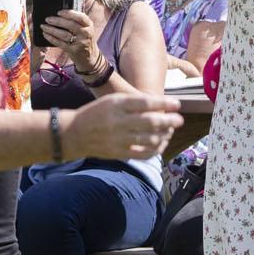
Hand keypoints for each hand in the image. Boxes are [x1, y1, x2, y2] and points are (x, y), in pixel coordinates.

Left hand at [38, 3, 100, 76]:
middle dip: (57, 21)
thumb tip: (59, 14)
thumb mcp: (85, 28)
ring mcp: (80, 43)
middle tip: (47, 19)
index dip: (69, 13)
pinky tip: (46, 34)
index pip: (80, 17)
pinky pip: (60, 43)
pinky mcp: (73, 50)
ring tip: (44, 26)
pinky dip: (51, 38)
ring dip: (52, 30)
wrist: (89, 57)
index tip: (58, 12)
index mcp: (89, 25)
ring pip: (64, 34)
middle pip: (70, 25)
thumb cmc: (83, 39)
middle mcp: (86, 33)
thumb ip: (76, 21)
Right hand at [57, 86, 181, 164]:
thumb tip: (161, 104)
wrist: (74, 133)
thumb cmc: (97, 113)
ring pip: (150, 139)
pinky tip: (161, 144)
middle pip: (150, 122)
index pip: (145, 103)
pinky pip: (143, 154)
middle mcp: (118, 121)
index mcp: (116, 104)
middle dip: (169, 121)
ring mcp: (119, 139)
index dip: (164, 103)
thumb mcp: (112, 100)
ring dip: (164, 136)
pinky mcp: (119, 153)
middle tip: (179, 120)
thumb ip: (134, 102)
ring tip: (170, 131)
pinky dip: (156, 149)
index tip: (177, 104)